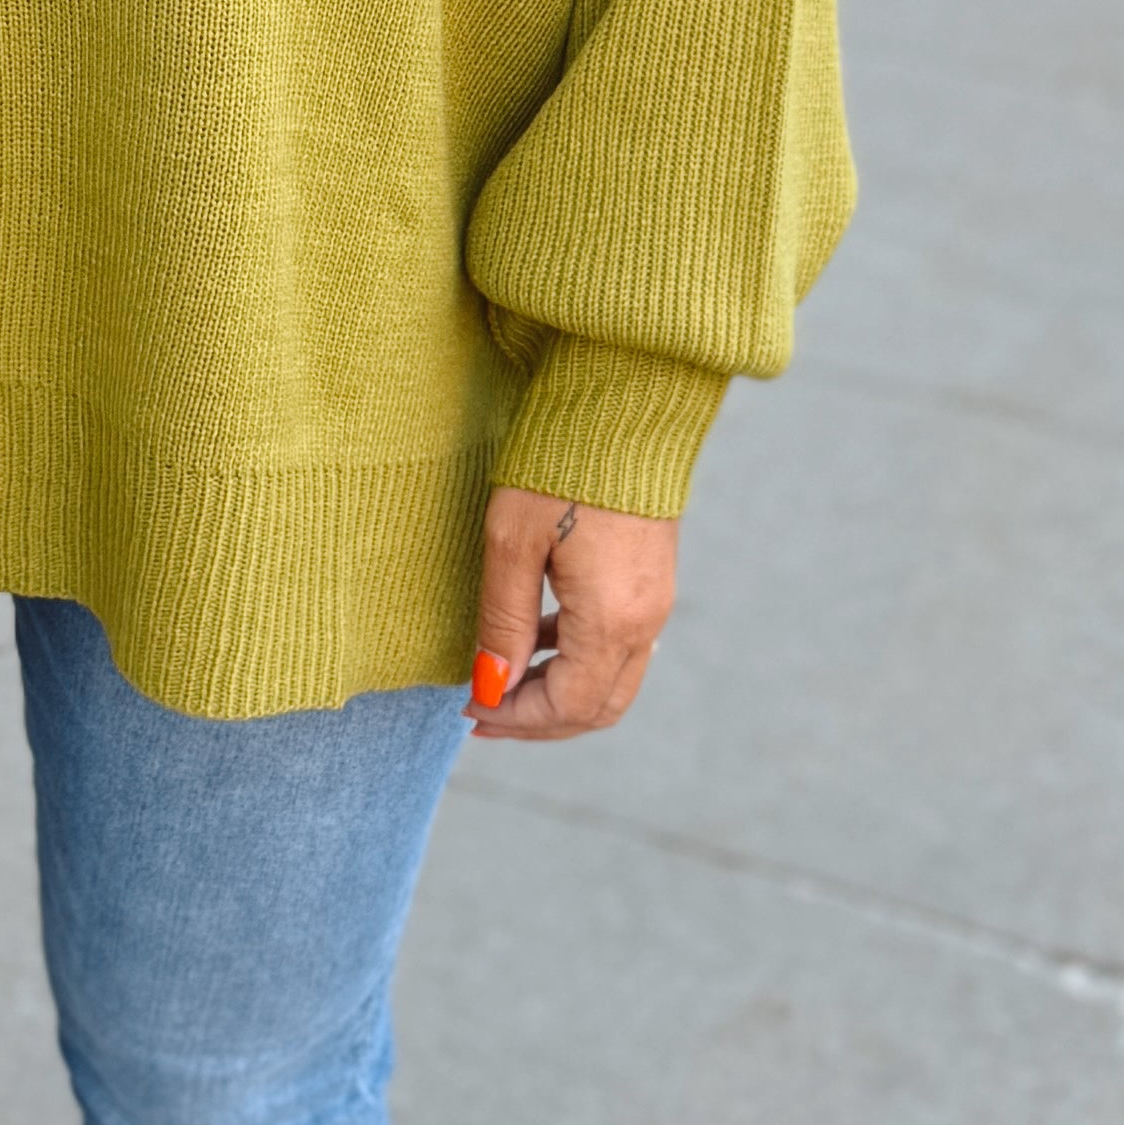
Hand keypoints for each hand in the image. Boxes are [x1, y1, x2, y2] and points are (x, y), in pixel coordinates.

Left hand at [470, 485, 673, 738]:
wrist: (624, 405)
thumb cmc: (559, 467)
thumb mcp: (512, 545)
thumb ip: (503, 622)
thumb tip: (491, 685)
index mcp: (611, 619)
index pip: (567, 705)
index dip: (516, 718)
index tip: (469, 708)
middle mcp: (644, 621)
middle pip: (597, 708)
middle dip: (538, 719)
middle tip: (483, 709)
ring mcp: (654, 603)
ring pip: (612, 682)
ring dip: (557, 692)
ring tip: (500, 677)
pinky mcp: (651, 581)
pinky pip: (620, 646)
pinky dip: (576, 659)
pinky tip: (534, 635)